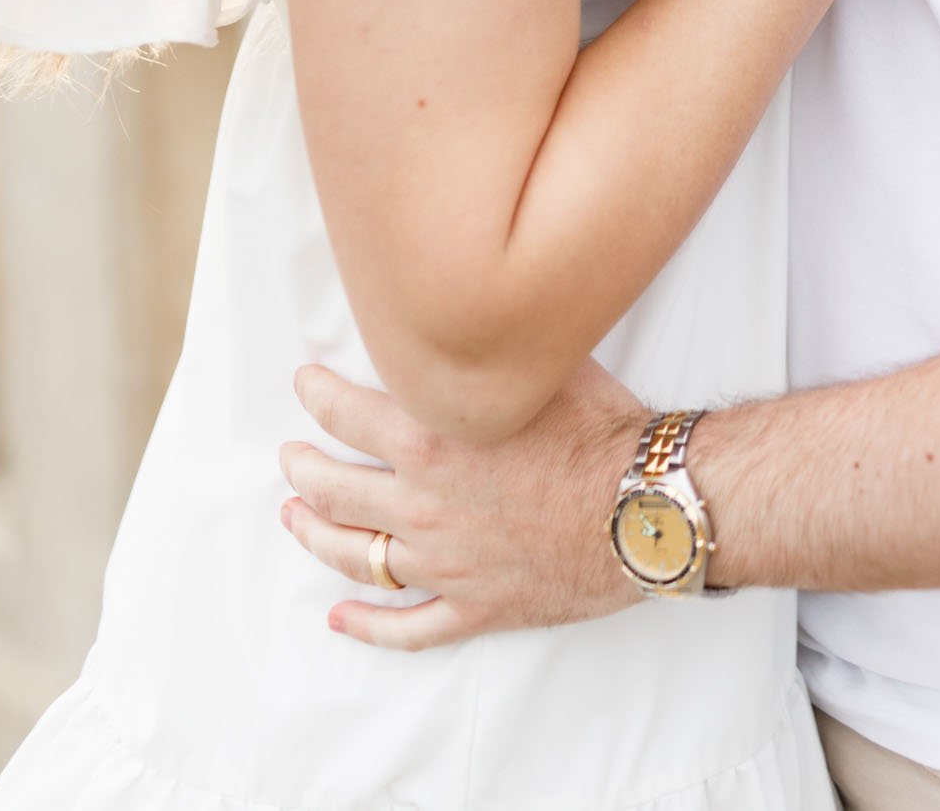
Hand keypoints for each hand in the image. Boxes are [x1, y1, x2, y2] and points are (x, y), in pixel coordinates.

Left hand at [279, 359, 650, 649]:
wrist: (648, 508)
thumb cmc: (601, 431)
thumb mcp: (541, 365)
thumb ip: (492, 349)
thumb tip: (474, 312)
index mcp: (431, 440)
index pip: (345, 413)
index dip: (316, 396)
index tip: (305, 385)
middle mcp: (424, 503)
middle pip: (334, 488)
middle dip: (303, 468)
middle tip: (291, 456)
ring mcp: (445, 562)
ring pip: (356, 556)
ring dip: (316, 535)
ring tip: (295, 518)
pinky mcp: (474, 605)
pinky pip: (407, 625)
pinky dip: (368, 625)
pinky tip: (342, 618)